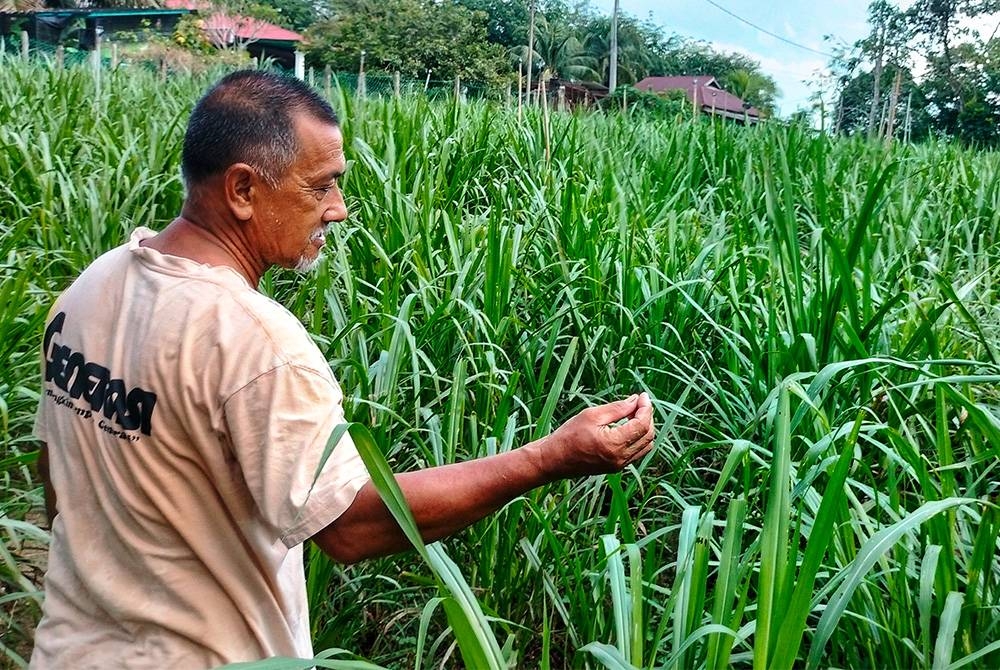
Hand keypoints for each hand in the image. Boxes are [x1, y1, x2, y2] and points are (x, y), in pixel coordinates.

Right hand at [538, 392, 655, 478]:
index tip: (642, 395)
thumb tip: (635, 400)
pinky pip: (637, 452)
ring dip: (645, 428)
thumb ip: (617, 408)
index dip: (645, 408)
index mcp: (615, 444)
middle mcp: (621, 458)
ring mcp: (619, 465)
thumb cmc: (569, 435)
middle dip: (647, 417)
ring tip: (634, 413)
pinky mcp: (616, 467)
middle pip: (648, 436)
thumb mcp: (592, 415)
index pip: (642, 425)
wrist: (554, 459)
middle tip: (638, 403)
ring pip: (646, 446)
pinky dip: (638, 438)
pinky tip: (628, 426)